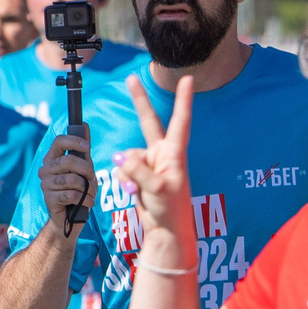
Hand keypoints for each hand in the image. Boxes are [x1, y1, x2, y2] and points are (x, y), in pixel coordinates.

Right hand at [38, 127, 95, 227]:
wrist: (72, 217)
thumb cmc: (79, 189)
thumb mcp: (84, 167)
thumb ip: (83, 149)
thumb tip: (85, 126)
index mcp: (53, 159)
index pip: (58, 141)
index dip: (74, 141)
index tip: (87, 147)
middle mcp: (45, 169)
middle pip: (68, 160)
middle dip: (87, 170)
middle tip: (92, 179)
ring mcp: (45, 184)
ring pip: (72, 179)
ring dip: (88, 188)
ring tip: (90, 193)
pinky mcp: (49, 199)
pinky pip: (72, 194)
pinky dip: (85, 199)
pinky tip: (87, 203)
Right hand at [114, 76, 195, 271]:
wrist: (165, 230)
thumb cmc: (170, 210)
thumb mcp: (156, 190)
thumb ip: (137, 171)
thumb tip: (118, 157)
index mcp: (174, 153)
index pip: (180, 121)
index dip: (183, 100)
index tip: (189, 79)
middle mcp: (163, 154)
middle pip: (148, 122)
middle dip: (138, 101)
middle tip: (131, 77)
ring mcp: (150, 163)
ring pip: (126, 156)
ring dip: (127, 174)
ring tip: (138, 192)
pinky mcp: (139, 174)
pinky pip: (122, 170)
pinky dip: (123, 181)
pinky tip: (133, 194)